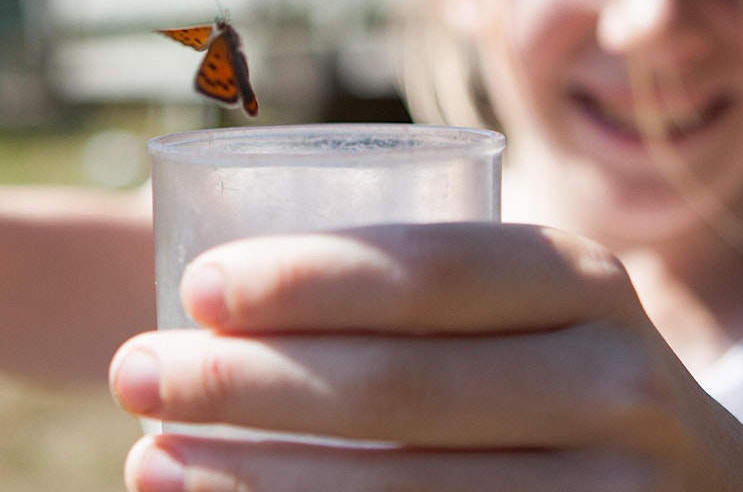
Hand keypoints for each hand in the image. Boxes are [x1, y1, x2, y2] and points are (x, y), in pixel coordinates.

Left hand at [108, 223, 742, 491]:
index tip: (192, 288)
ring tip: (149, 461)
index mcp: (581, 283)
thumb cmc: (569, 385)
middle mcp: (611, 382)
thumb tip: (204, 289)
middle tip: (131, 372)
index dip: (301, 278)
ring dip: (251, 482)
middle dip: (242, 382)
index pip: (425, 272)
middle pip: (394, 387)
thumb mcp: (538, 311)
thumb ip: (432, 289)